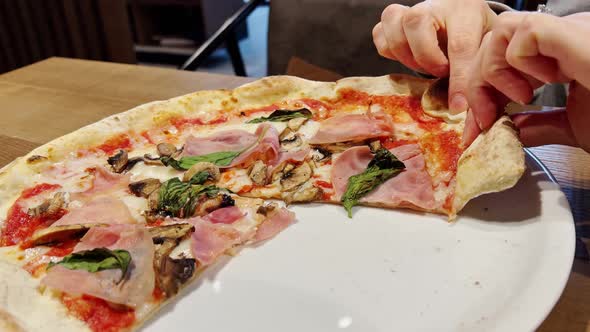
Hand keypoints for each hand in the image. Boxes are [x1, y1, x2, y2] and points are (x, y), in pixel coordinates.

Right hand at [372, 0, 496, 112]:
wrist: (461, 20)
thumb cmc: (475, 36)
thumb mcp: (485, 48)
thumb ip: (478, 71)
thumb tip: (466, 108)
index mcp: (464, 8)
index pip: (459, 44)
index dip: (458, 79)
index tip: (458, 106)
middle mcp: (433, 3)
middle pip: (416, 24)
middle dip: (427, 58)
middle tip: (441, 72)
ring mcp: (408, 10)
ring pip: (394, 31)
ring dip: (408, 58)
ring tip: (426, 65)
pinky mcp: (390, 20)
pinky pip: (380, 38)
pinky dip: (392, 54)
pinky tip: (411, 57)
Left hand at [465, 12, 589, 151]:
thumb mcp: (574, 125)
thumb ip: (540, 125)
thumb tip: (510, 130)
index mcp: (563, 54)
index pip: (502, 56)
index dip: (481, 91)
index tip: (478, 128)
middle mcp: (564, 37)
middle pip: (493, 41)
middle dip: (478, 86)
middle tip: (487, 119)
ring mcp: (570, 31)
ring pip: (501, 29)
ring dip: (495, 70)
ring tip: (522, 97)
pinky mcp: (573, 34)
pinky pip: (523, 32)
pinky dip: (518, 62)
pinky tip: (544, 84)